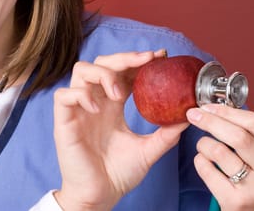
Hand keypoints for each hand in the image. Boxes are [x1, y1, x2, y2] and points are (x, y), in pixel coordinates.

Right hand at [53, 50, 187, 210]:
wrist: (100, 196)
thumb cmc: (119, 174)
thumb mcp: (148, 150)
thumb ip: (166, 133)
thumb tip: (189, 116)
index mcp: (113, 104)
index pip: (122, 71)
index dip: (138, 61)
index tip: (159, 57)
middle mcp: (95, 101)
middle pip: (103, 62)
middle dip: (124, 57)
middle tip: (146, 60)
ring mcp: (79, 109)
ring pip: (81, 70)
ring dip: (103, 74)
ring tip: (119, 93)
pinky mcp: (64, 121)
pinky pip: (64, 95)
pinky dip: (81, 95)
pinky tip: (96, 107)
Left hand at [186, 104, 253, 210]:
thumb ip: (251, 135)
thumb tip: (218, 108)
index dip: (228, 111)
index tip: (209, 106)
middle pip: (238, 136)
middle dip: (211, 121)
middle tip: (194, 115)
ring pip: (219, 151)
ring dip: (203, 143)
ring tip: (203, 146)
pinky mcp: (235, 201)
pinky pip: (206, 170)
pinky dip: (199, 160)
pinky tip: (204, 162)